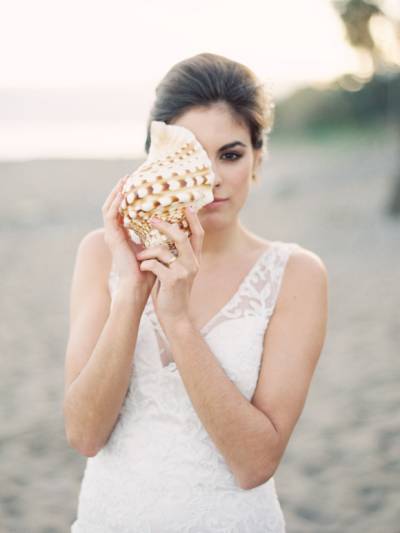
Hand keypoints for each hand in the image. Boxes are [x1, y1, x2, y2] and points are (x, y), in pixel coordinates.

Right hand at [102, 175, 155, 297]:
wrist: (137, 287)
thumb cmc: (148, 272)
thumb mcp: (154, 247)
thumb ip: (157, 235)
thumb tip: (171, 223)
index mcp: (124, 236)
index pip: (123, 212)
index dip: (128, 198)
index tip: (136, 185)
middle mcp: (116, 235)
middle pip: (114, 207)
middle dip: (120, 191)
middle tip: (128, 176)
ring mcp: (112, 236)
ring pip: (110, 208)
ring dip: (116, 193)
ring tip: (124, 180)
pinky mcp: (112, 238)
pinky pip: (110, 216)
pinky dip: (116, 203)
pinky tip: (123, 193)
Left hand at [135, 206, 203, 332]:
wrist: (175, 316)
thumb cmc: (172, 291)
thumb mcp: (178, 271)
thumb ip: (176, 254)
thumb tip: (166, 235)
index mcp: (195, 259)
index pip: (198, 234)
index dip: (193, 219)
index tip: (186, 206)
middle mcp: (193, 264)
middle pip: (182, 236)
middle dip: (165, 226)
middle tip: (151, 219)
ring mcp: (184, 272)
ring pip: (163, 250)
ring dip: (148, 251)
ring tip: (140, 256)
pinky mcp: (173, 281)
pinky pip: (154, 265)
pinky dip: (145, 264)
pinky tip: (142, 268)